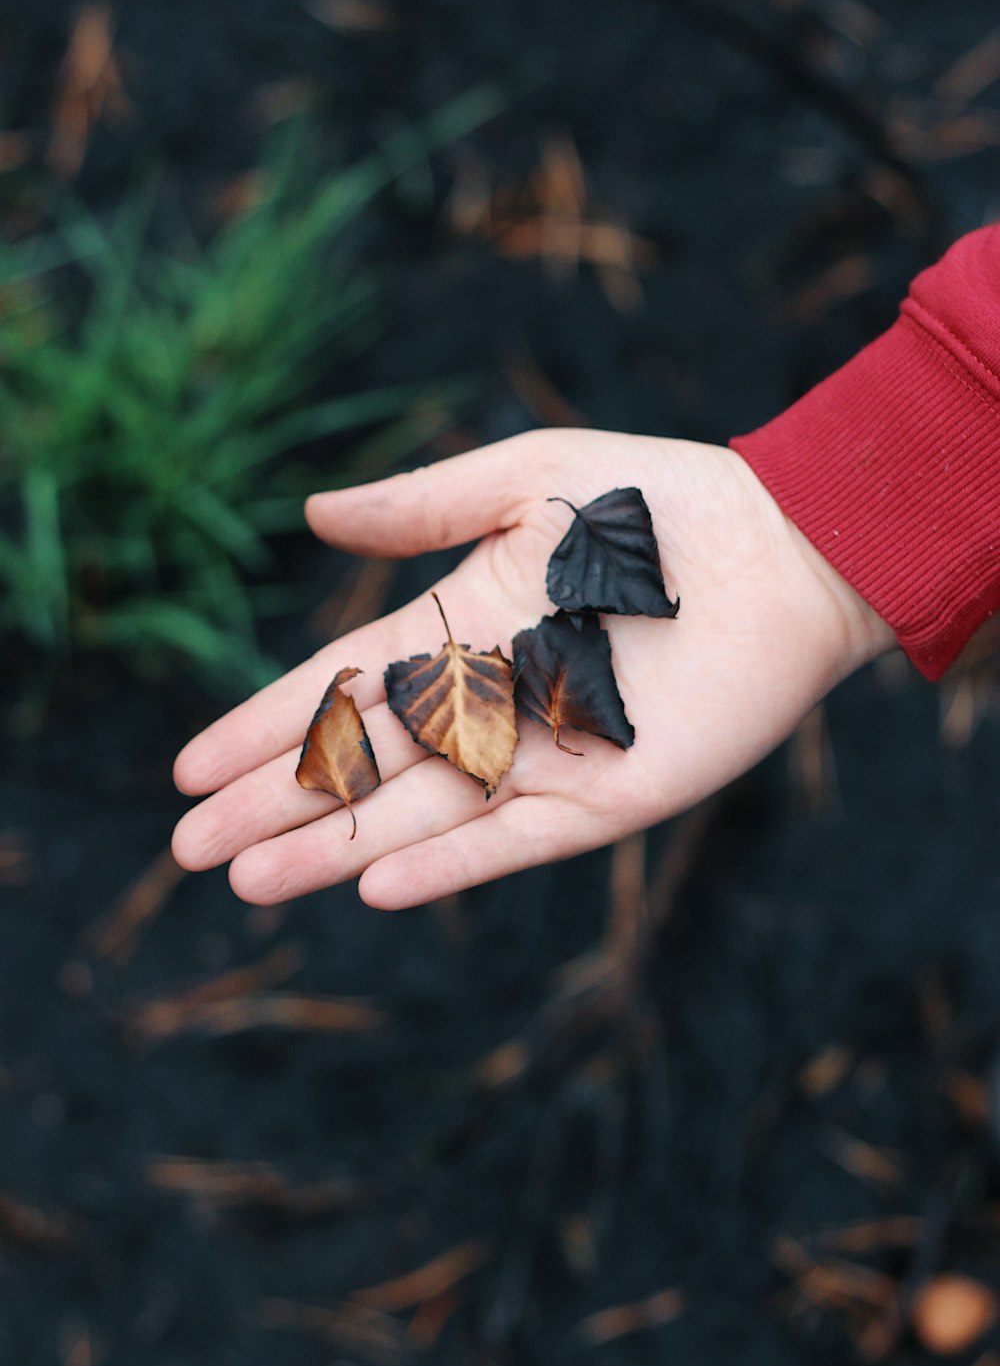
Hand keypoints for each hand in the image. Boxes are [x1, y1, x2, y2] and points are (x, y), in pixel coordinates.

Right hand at [171, 429, 894, 909]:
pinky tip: (371, 883)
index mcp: (456, 625)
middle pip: (358, 763)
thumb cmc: (655, 503)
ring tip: (244, 882)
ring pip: (414, 813)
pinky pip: (508, 843)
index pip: (338, 684)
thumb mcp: (526, 481)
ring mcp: (537, 756)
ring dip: (330, 847)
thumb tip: (311, 516)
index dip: (263, 725)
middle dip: (272, 805)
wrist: (783, 550)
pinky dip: (444, 865)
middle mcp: (484, 700)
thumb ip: (422, 509)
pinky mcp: (601, 800)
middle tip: (189, 849)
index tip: (191, 765)